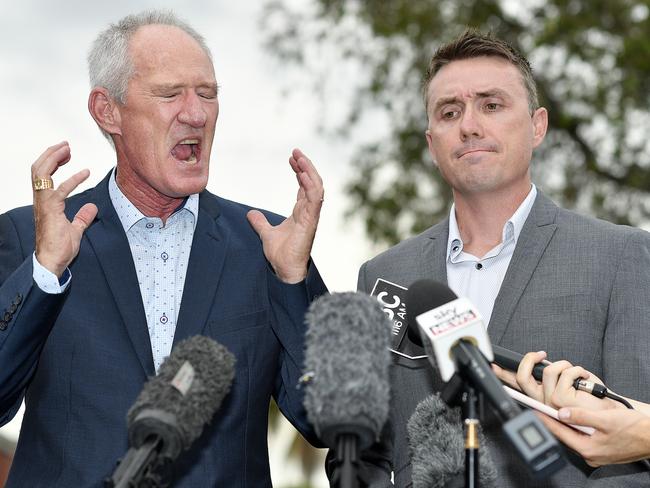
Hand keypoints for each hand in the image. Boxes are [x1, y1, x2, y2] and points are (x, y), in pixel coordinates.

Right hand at [33, 141, 97, 276]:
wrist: (51, 262)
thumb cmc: (59, 249)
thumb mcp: (75, 230)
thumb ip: (82, 217)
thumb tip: (92, 207)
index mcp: (45, 203)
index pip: (44, 176)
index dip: (54, 163)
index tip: (67, 155)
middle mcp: (41, 201)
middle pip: (39, 169)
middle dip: (51, 154)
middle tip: (65, 145)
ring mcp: (44, 205)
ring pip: (41, 174)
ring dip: (54, 158)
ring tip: (67, 148)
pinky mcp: (50, 211)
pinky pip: (59, 190)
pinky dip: (72, 180)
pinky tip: (86, 173)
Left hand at [247, 148, 323, 283]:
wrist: (285, 269)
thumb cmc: (281, 255)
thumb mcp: (266, 233)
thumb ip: (260, 223)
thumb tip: (251, 214)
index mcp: (301, 212)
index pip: (304, 186)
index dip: (300, 171)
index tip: (291, 158)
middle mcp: (308, 212)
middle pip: (312, 182)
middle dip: (306, 166)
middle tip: (296, 152)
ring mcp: (311, 216)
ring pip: (317, 187)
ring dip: (310, 171)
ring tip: (300, 157)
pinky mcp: (311, 221)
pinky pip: (315, 199)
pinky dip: (311, 185)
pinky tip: (303, 173)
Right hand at [493, 351, 615, 410]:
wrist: (608, 411)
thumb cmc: (591, 400)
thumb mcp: (567, 385)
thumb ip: (550, 378)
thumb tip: (538, 364)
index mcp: (540, 399)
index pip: (515, 385)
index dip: (501, 375)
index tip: (492, 365)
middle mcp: (541, 402)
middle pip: (522, 377)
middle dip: (529, 360)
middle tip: (539, 354)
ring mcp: (549, 402)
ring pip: (547, 371)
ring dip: (565, 365)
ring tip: (577, 372)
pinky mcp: (560, 399)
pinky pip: (563, 372)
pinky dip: (577, 369)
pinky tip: (584, 376)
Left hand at [538, 407, 649, 466]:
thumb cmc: (635, 429)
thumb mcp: (605, 419)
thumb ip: (581, 417)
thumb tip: (561, 413)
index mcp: (589, 450)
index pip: (560, 433)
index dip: (546, 420)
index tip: (534, 410)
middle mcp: (591, 454)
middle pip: (565, 435)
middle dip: (553, 422)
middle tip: (541, 408)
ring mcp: (596, 453)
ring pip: (574, 436)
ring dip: (565, 424)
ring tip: (553, 410)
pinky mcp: (602, 450)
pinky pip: (583, 437)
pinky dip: (576, 427)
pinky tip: (573, 418)